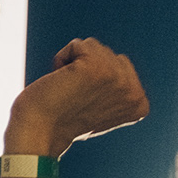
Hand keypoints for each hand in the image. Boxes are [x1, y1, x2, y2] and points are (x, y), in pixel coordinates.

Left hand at [5, 37, 148, 157]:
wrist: (38, 133)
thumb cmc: (59, 122)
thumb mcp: (100, 107)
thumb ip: (114, 89)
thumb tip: (114, 70)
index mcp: (139, 104)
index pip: (120, 65)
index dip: (95, 80)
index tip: (84, 105)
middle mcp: (134, 92)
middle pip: (109, 53)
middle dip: (86, 68)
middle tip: (73, 97)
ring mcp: (117, 78)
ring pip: (94, 46)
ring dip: (73, 64)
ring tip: (66, 89)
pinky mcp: (96, 67)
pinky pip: (77, 45)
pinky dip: (61, 58)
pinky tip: (59, 81)